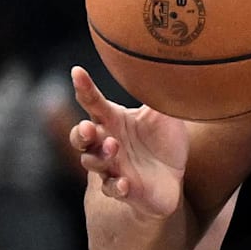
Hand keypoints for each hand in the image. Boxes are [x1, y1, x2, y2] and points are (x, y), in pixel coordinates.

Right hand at [69, 66, 188, 219]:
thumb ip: (159, 92)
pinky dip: (117, 186)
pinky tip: (125, 183)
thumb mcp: (165, 114)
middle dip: (81, 133)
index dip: (84, 88)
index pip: (94, 103)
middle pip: (82, 137)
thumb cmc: (163, 142)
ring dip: (100, 156)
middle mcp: (107, 143)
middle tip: (90, 127)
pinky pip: (114, 189)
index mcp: (114, 121)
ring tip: (112, 147)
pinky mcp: (125, 190)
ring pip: (94, 163)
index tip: (77, 71)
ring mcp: (113, 168)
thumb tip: (167, 59)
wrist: (173, 178)